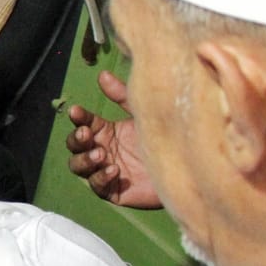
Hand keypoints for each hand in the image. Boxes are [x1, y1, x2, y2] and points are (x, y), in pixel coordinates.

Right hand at [65, 71, 160, 208]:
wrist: (190, 167)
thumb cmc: (168, 138)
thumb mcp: (143, 113)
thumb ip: (122, 96)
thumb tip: (102, 74)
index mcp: (108, 133)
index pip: (85, 124)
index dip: (79, 118)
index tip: (77, 111)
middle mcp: (103, 151)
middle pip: (75, 147)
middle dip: (76, 140)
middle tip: (86, 134)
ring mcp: (106, 171)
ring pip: (79, 167)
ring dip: (84, 159)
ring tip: (100, 153)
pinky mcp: (114, 191)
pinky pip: (98, 186)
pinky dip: (101, 177)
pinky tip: (114, 170)